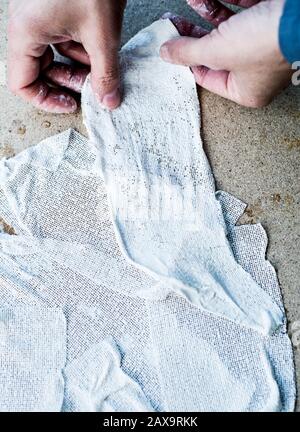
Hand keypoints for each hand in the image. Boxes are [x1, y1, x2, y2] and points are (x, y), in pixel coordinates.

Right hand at [8, 0, 125, 112]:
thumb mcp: (103, 34)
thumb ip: (106, 73)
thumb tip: (108, 101)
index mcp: (26, 33)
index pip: (21, 83)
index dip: (46, 100)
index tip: (71, 104)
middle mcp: (27, 24)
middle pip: (38, 70)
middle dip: (67, 82)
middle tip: (91, 87)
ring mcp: (39, 14)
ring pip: (52, 55)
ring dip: (76, 66)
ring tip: (100, 66)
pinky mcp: (53, 6)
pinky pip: (61, 37)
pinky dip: (80, 47)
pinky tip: (99, 48)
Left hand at [160, 0, 291, 107]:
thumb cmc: (266, 44)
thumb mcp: (216, 52)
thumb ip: (187, 52)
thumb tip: (166, 53)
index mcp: (247, 91)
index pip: (208, 78)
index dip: (187, 61)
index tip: (172, 47)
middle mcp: (257, 71)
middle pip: (216, 52)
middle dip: (193, 34)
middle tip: (174, 23)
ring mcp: (266, 44)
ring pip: (229, 28)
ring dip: (207, 13)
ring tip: (189, 2)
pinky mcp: (272, 19)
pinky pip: (244, 10)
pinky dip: (226, 1)